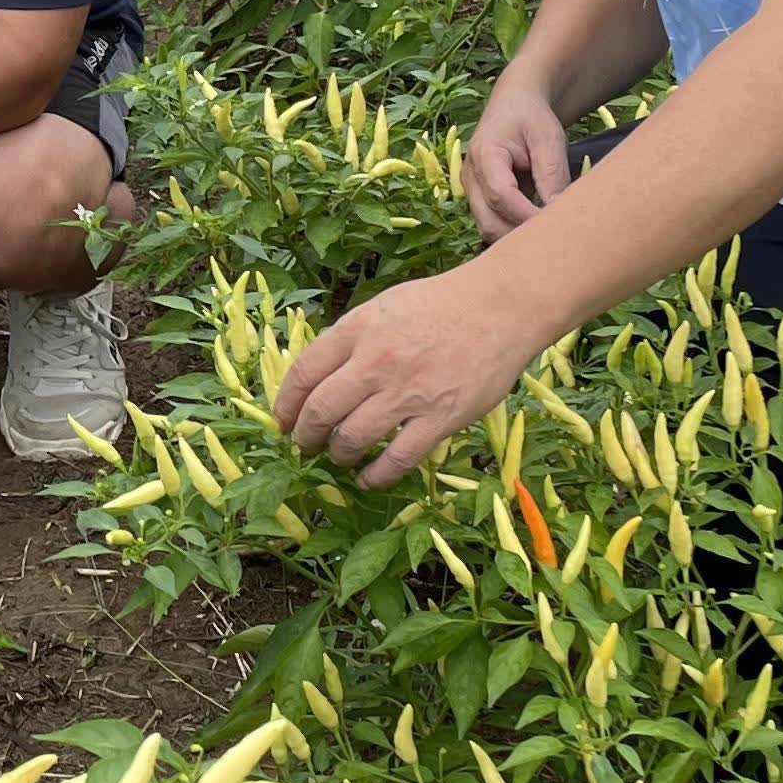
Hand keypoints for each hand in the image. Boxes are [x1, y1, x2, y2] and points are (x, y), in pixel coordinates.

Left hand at [269, 266, 539, 486]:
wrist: (500, 307)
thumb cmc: (440, 304)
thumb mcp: (383, 307)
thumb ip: (349, 338)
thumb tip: (317, 375)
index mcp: (357, 330)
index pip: (303, 374)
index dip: (285, 405)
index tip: (282, 421)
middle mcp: (376, 362)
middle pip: (321, 410)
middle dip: (305, 435)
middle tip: (304, 445)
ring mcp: (408, 393)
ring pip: (352, 439)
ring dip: (338, 454)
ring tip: (339, 456)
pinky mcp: (440, 418)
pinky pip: (397, 459)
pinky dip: (375, 476)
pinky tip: (367, 478)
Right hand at [465, 75, 572, 241]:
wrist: (515, 106)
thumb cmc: (532, 118)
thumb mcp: (548, 137)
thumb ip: (551, 173)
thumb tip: (557, 212)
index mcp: (485, 155)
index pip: (501, 195)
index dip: (527, 215)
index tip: (555, 224)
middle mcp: (471, 177)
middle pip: (489, 221)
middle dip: (521, 235)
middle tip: (555, 236)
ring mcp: (472, 190)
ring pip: (489, 228)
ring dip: (517, 236)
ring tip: (548, 233)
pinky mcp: (480, 199)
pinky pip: (493, 224)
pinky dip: (514, 231)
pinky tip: (537, 228)